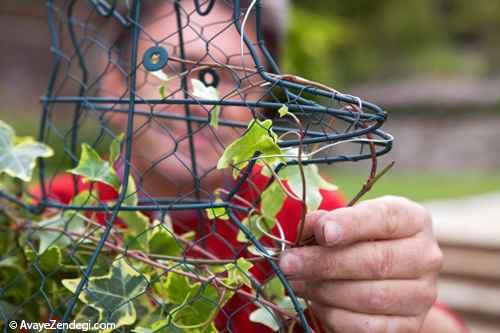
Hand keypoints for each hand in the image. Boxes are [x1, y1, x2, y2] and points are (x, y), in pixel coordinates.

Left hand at [279, 196, 442, 332]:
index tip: (323, 232)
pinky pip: (368, 326)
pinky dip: (335, 315)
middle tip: (288, 263)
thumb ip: (327, 221)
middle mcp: (426, 256)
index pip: (384, 218)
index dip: (352, 225)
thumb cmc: (361, 238)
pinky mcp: (410, 324)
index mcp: (412, 219)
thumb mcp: (347, 220)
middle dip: (323, 262)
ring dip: (324, 291)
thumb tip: (307, 227)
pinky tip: (316, 302)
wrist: (388, 275)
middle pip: (374, 262)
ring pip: (370, 297)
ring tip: (295, 282)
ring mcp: (423, 294)